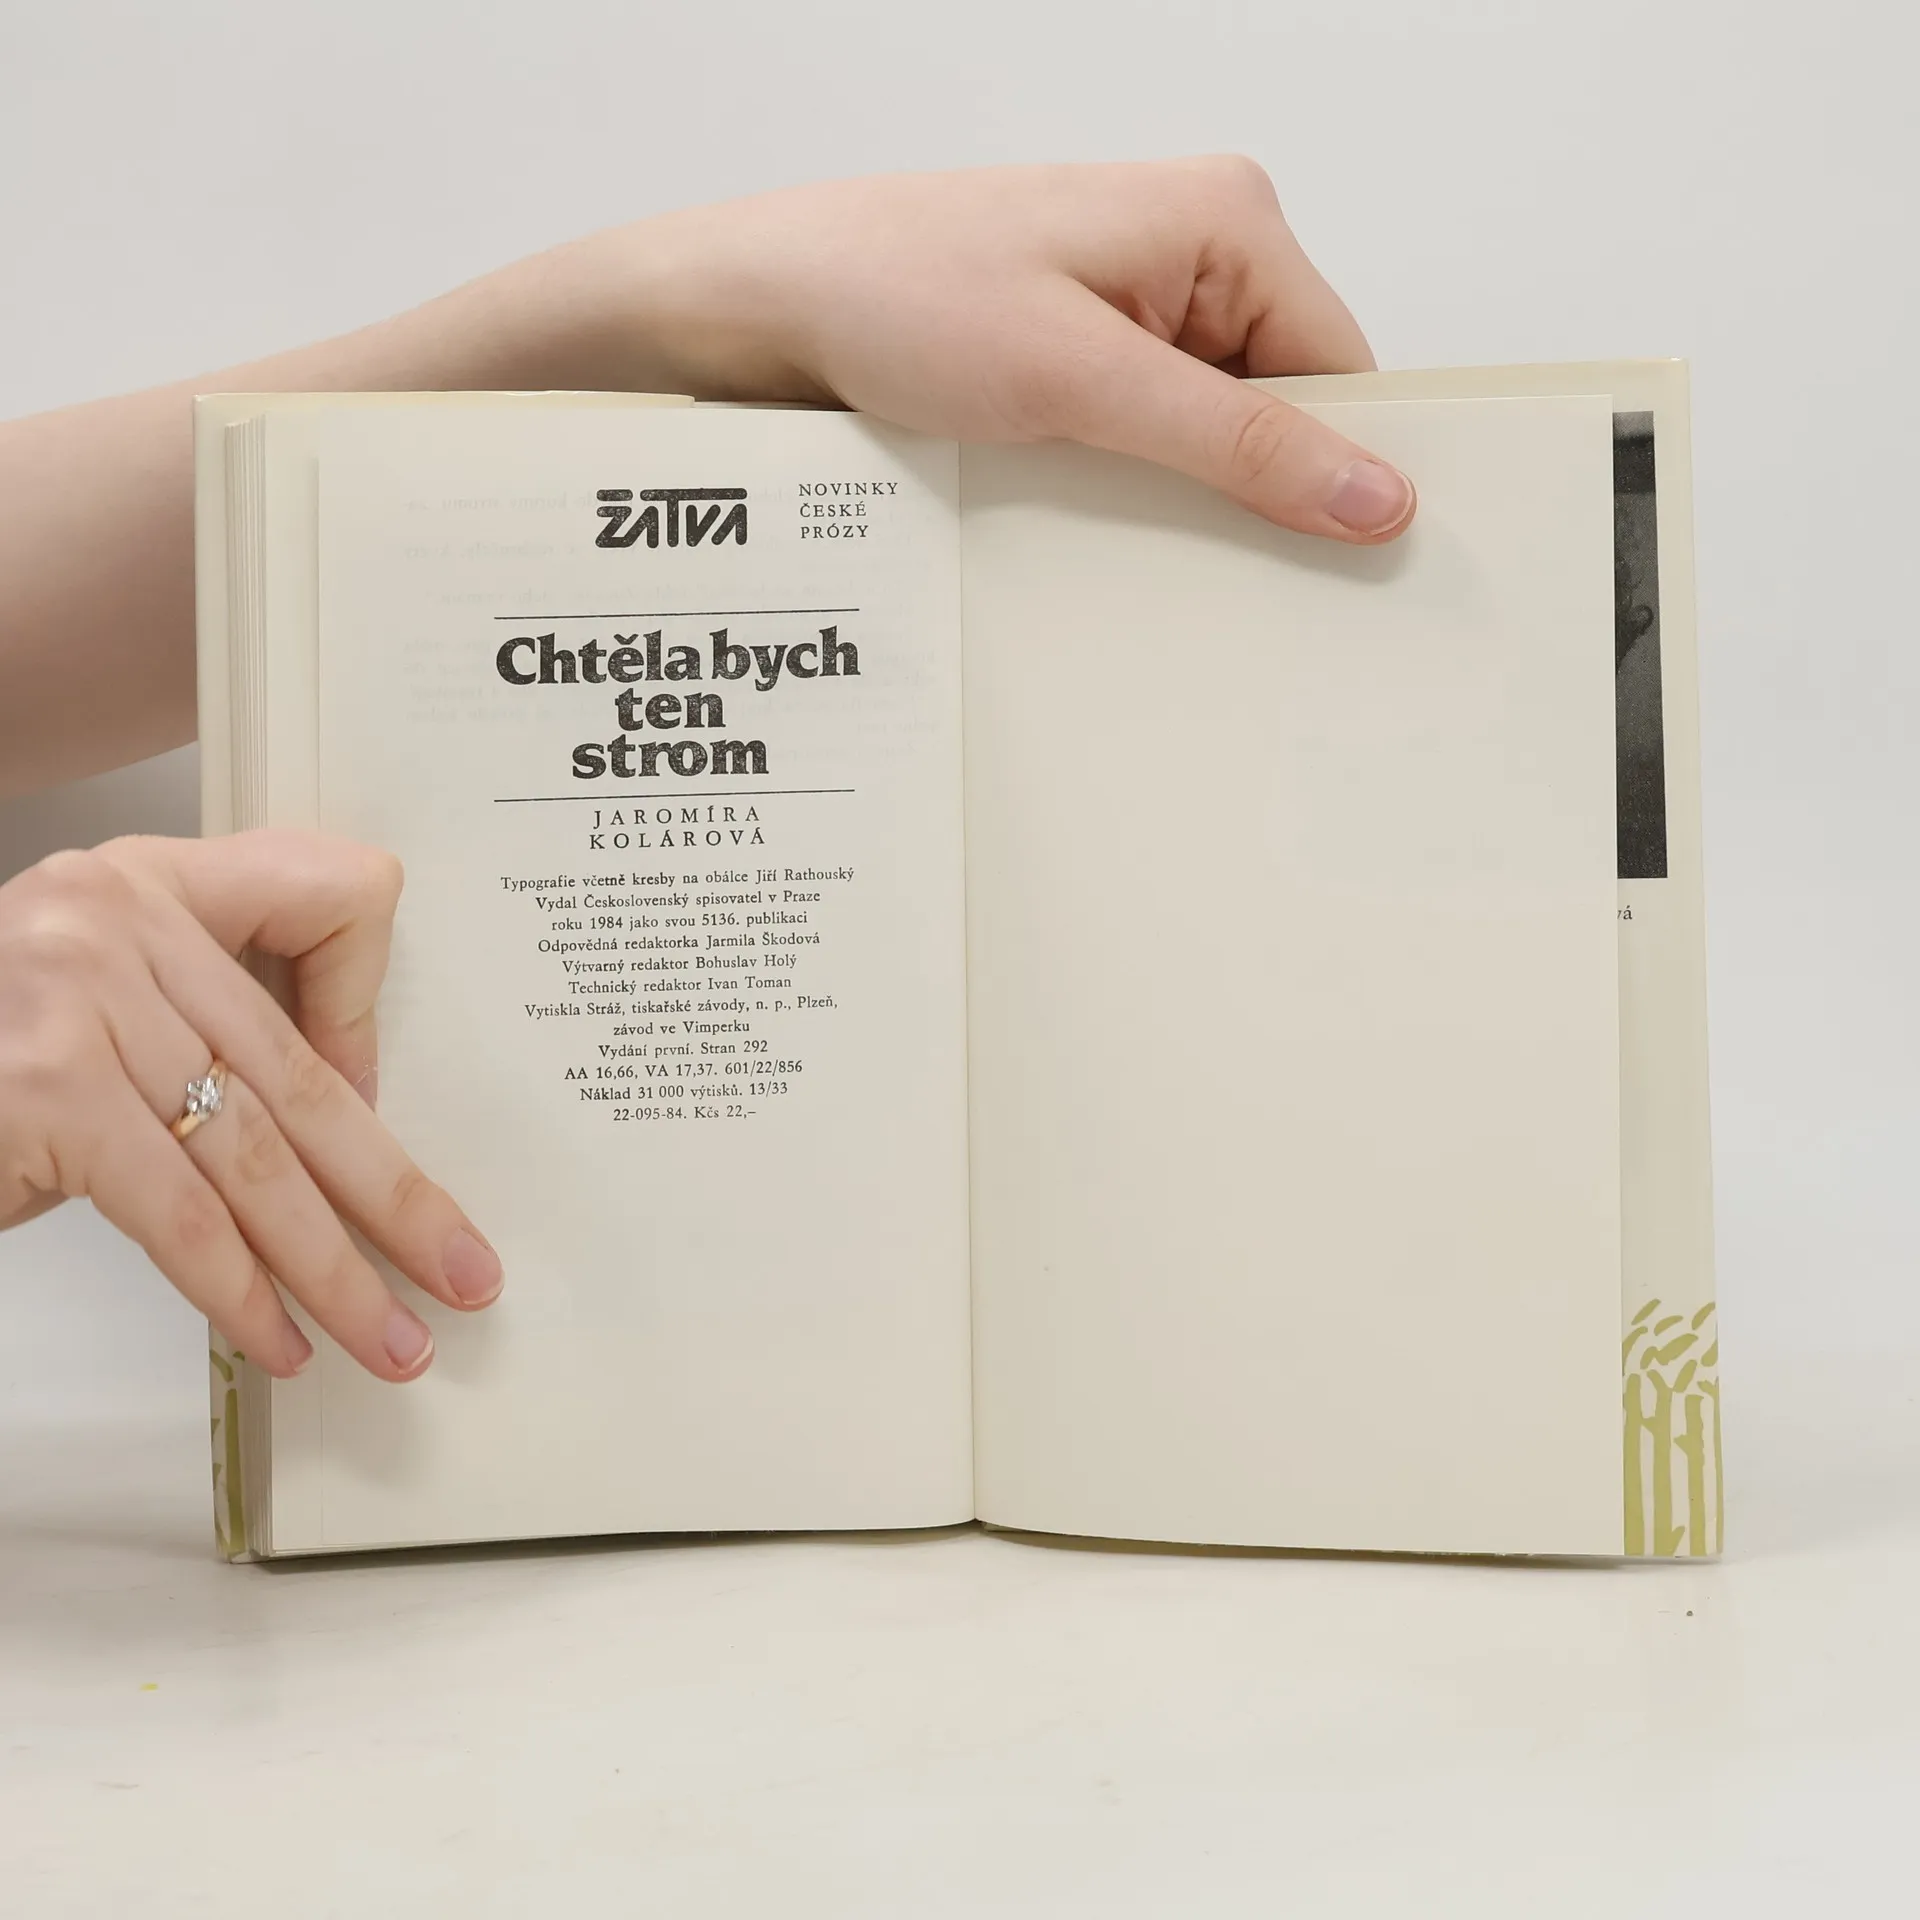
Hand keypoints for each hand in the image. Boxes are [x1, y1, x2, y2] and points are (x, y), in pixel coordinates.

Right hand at [0, 831, 501, 1379]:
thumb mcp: (95, 1007)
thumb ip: (205, 1031)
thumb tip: (339, 1127)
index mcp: (148, 879)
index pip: (323, 901)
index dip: (369, 1017)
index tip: (389, 1114)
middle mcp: (113, 917)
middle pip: (300, 1077)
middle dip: (394, 1196)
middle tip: (463, 1272)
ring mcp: (74, 1000)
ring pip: (253, 1156)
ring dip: (334, 1268)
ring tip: (396, 1341)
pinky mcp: (42, 1092)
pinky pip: (176, 1210)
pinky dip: (238, 1289)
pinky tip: (285, 1341)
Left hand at [583, 155, 1413, 542]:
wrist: (762, 304)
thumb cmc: (895, 293)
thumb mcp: (1082, 383)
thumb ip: (1236, 442)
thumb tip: (1374, 494)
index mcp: (1224, 218)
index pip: (1343, 368)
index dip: (1343, 471)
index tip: (1335, 566)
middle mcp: (1191, 249)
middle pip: (1283, 402)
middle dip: (1254, 488)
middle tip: (1212, 567)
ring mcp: (1133, 300)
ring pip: (1212, 427)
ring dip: (1181, 491)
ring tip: (1124, 523)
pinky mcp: (1082, 346)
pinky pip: (1148, 431)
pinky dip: (1131, 482)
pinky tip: (1093, 513)